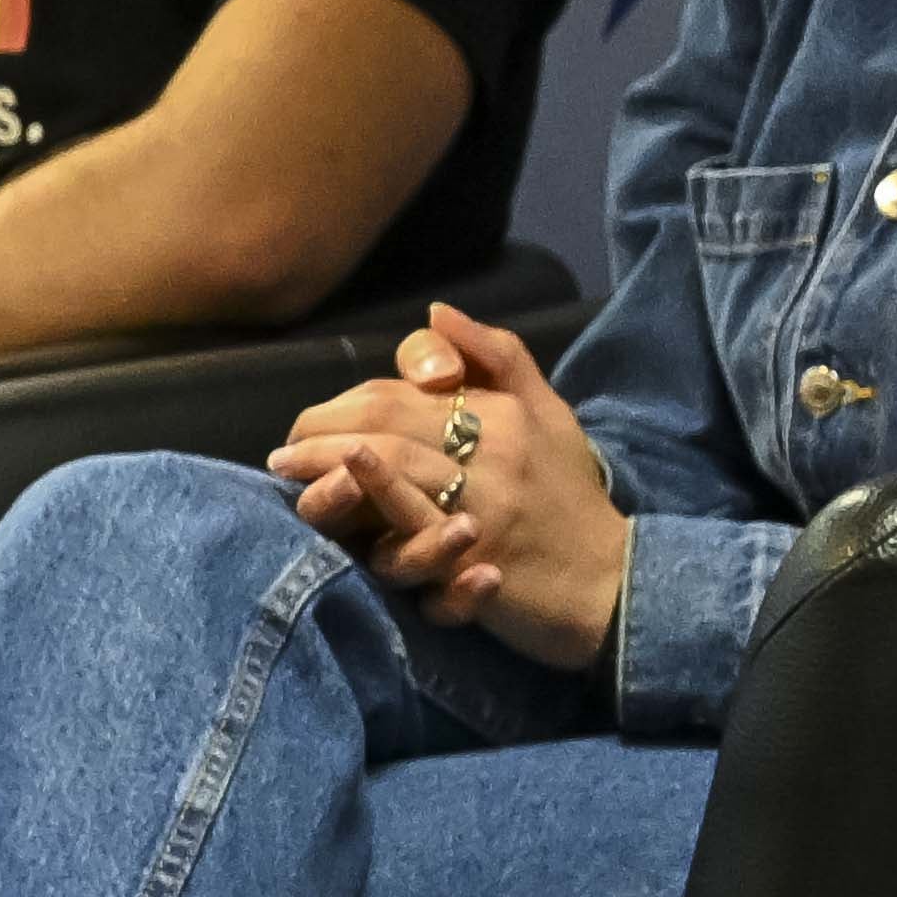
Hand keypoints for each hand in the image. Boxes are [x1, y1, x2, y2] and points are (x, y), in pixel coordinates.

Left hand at [270, 305, 626, 661]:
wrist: (611, 584)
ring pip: (391, 459)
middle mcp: (492, 447)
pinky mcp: (473, 555)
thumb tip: (436, 311)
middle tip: (285, 448)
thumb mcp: (548, 415)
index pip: (407, 383)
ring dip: (325, 459)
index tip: (319, 420)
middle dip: (324, 425)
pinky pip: (412, 520)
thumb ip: (497, 357)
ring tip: (285, 468)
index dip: (351, 397)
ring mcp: (482, 500)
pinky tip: (333, 488)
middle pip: (388, 415)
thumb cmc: (570, 500)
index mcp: (504, 411)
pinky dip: (371, 498)